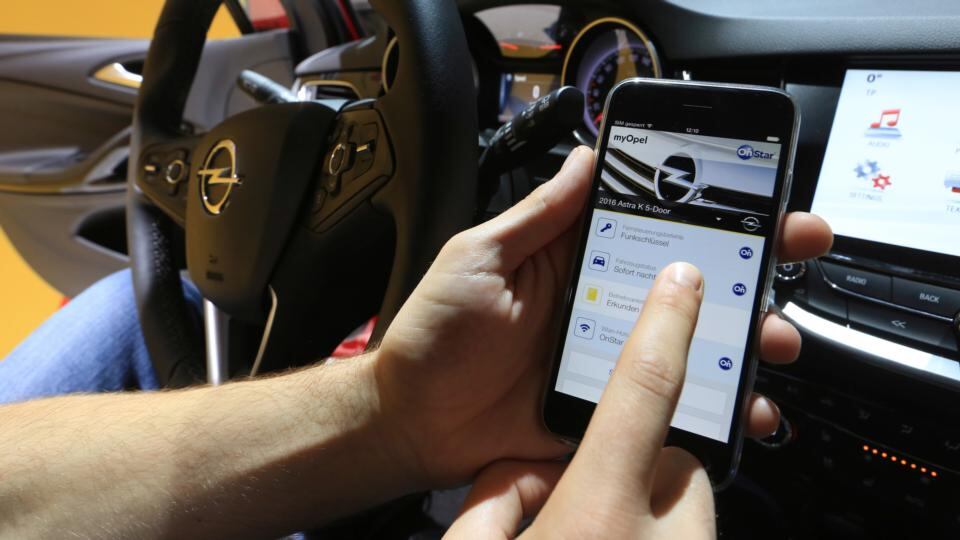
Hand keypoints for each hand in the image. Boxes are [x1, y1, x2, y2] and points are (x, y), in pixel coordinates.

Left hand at [374, 146, 831, 488]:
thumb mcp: (480, 258)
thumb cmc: (435, 335)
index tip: (765, 205)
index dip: (712, 216)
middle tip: (793, 260)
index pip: (657, 229)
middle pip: (691, 286)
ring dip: (743, 340)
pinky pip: (670, 406)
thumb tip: (587, 157)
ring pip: (693, 345)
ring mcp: (610, 362)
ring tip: (773, 341)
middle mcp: (603, 308)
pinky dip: (711, 408)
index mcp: (577, 263)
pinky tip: (740, 410)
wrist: (412, 422)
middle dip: (750, 272)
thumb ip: (539, 214)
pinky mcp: (608, 410)